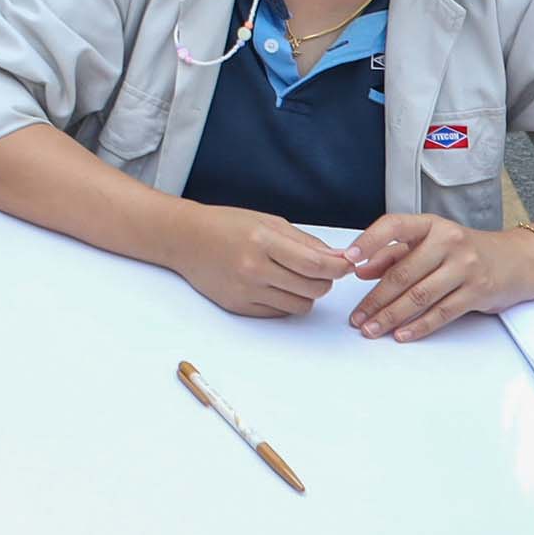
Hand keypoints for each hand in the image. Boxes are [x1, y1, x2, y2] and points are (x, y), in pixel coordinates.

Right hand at [160, 207, 349, 319]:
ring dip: (308, 293)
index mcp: (263, 241)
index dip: (339, 267)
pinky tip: (277, 286)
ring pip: (301, 305)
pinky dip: (287, 302)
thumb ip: (305, 242)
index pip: (315, 263)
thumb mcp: (268, 222)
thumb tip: (339, 258)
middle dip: (326, 280)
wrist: (185, 240)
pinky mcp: (239, 307)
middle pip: (313, 288)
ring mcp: (246, 290)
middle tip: (320, 270)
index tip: (348, 265)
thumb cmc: (227, 225)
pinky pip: (280, 313)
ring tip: (296, 277)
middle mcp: (254, 268)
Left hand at [341, 215, 533, 341]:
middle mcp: (449, 241)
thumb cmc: (464, 251)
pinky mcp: (477, 292)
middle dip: (375, 299)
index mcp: (432, 224)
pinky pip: (442, 313)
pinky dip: (419, 326)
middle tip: (357, 317)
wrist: (516, 260)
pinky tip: (401, 335)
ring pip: (419, 296)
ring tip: (372, 329)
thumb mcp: (430, 242)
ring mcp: (465, 267)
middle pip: (403, 273)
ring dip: (391, 316)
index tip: (348, 260)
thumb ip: (394, 253)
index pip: (394, 225)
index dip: (369, 241)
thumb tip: (361, 269)